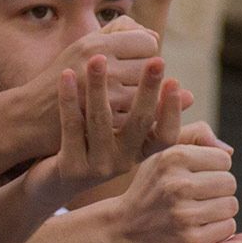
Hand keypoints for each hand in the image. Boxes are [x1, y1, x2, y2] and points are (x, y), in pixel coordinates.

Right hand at [18, 18, 165, 153]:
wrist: (31, 116)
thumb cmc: (63, 78)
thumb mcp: (82, 46)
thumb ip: (119, 32)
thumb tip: (155, 36)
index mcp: (95, 45)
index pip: (148, 42)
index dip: (145, 54)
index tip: (133, 63)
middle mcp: (99, 66)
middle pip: (152, 68)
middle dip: (146, 76)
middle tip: (129, 83)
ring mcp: (102, 96)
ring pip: (148, 93)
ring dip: (144, 98)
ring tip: (126, 99)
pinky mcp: (103, 122)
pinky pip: (139, 115)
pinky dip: (137, 117)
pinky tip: (124, 116)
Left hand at [23, 55, 168, 205]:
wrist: (52, 185)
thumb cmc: (92, 151)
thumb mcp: (122, 139)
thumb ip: (149, 118)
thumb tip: (189, 93)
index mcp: (139, 153)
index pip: (166, 135)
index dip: (172, 110)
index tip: (175, 80)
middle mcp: (123, 162)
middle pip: (139, 123)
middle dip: (148, 89)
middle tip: (157, 59)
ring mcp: (97, 167)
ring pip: (100, 120)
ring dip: (98, 86)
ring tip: (98, 58)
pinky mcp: (70, 167)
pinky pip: (71, 127)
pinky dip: (68, 99)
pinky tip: (65, 75)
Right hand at [108, 133, 239, 242]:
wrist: (123, 228)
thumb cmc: (150, 188)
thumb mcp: (162, 154)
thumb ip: (195, 137)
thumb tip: (229, 151)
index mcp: (172, 157)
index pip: (224, 159)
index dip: (212, 169)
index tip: (195, 177)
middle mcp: (178, 184)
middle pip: (230, 182)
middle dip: (217, 190)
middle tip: (195, 197)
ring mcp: (183, 213)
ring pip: (231, 206)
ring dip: (219, 210)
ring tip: (196, 211)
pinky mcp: (190, 238)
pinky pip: (227, 228)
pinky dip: (217, 229)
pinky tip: (197, 226)